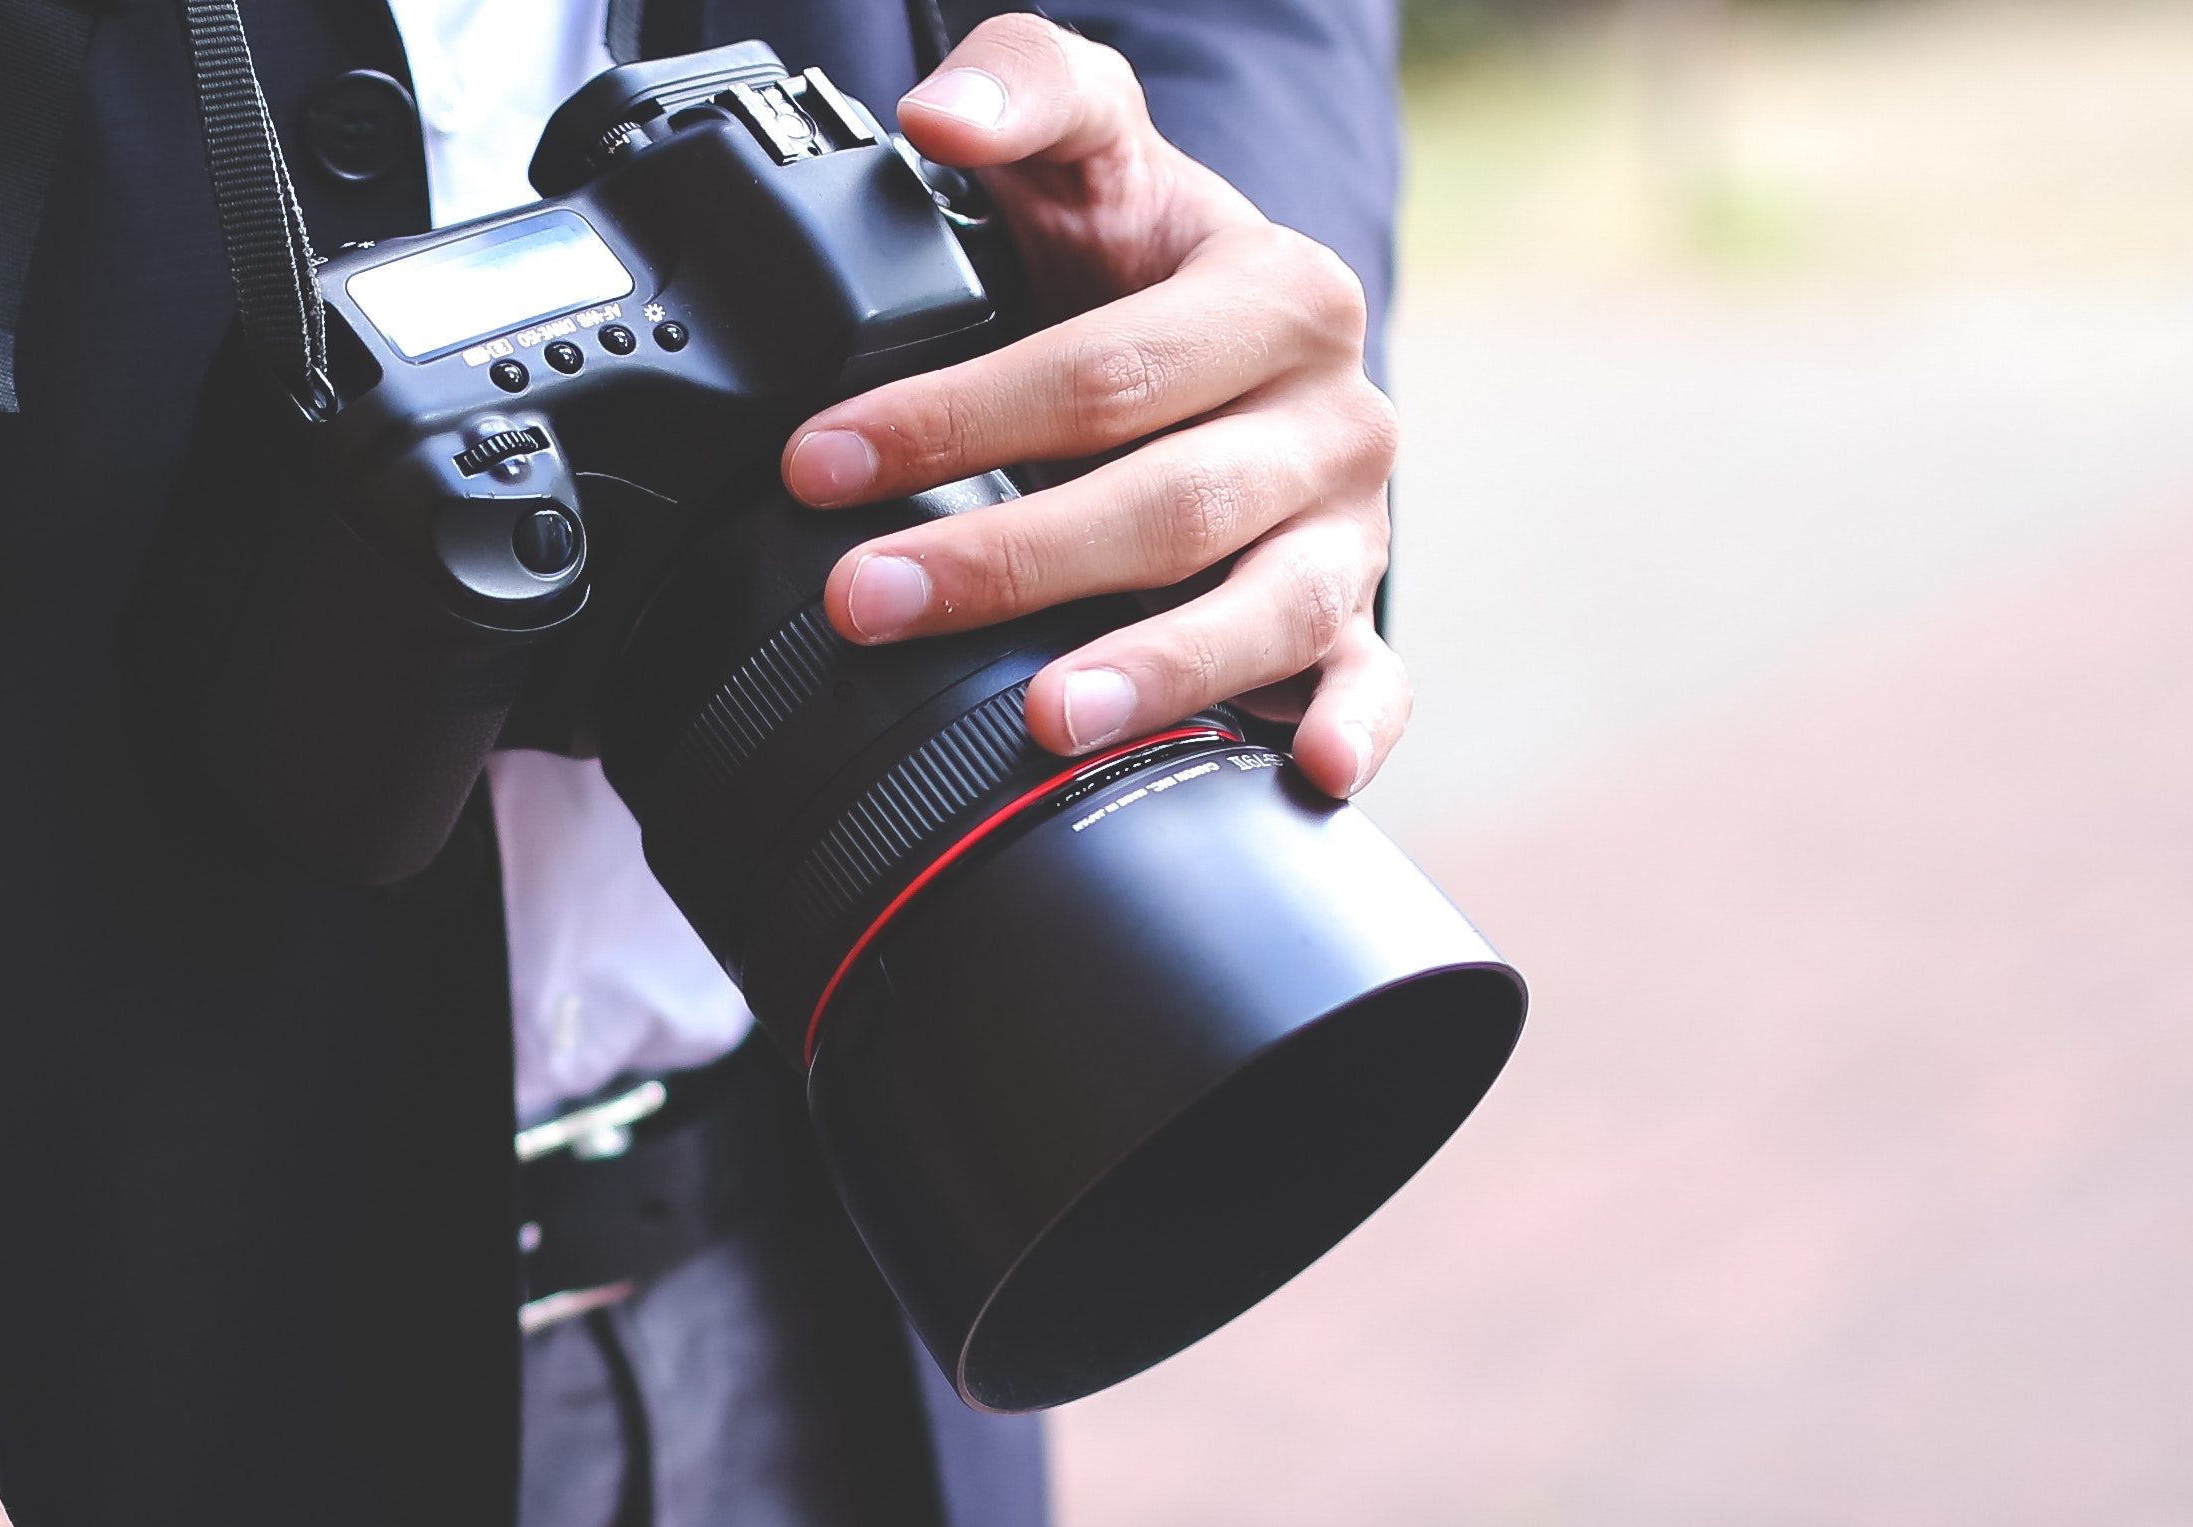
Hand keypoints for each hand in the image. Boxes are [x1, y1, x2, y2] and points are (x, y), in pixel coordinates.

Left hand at [784, 14, 1411, 796]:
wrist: (1234, 337)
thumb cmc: (1142, 256)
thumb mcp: (1092, 146)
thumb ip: (1024, 88)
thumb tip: (936, 113)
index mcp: (1278, 298)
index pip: (1103, 371)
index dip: (954, 417)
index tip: (822, 464)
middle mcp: (1332, 418)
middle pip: (1168, 503)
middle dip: (1008, 561)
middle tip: (866, 601)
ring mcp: (1347, 529)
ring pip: (1265, 608)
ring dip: (1158, 669)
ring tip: (1049, 720)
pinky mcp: (1353, 618)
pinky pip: (1370, 680)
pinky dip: (1348, 725)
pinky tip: (1305, 771)